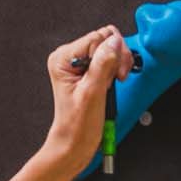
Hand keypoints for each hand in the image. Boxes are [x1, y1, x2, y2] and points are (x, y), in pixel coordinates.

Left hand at [43, 25, 134, 161]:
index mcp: (63, 59)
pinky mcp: (89, 70)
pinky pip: (110, 59)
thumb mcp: (92, 93)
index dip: (112, 54)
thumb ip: (103, 65)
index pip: (97, 37)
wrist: (75, 142)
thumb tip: (113, 42)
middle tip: (115, 79)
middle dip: (116, 58)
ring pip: (110, 48)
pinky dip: (116, 70)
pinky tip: (111, 83)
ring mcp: (79, 63)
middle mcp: (69, 57)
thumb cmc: (78, 124)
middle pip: (105, 40)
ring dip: (117, 65)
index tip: (115, 74)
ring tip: (111, 84)